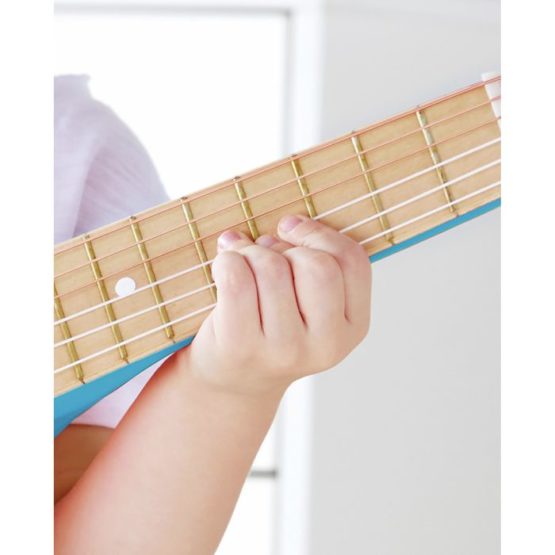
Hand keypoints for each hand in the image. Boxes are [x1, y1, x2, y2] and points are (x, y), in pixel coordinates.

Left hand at [177, 214, 371, 397]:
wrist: (235, 379)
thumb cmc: (273, 327)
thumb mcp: (312, 304)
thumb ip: (315, 263)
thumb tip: (288, 224)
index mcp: (353, 326)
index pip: (352, 261)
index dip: (319, 233)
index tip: (291, 229)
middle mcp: (325, 344)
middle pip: (316, 265)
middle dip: (284, 246)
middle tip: (264, 254)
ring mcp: (284, 350)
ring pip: (271, 267)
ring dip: (250, 252)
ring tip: (242, 263)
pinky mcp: (242, 347)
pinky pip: (236, 278)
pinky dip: (227, 260)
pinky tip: (224, 267)